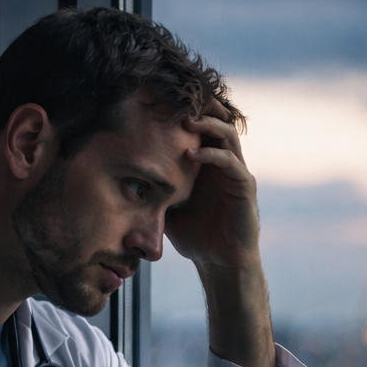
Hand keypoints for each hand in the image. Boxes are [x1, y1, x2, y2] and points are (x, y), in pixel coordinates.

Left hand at [164, 100, 259, 270]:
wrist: (220, 264)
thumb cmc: (195, 238)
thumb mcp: (168, 209)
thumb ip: (154, 191)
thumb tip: (122, 179)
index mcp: (208, 164)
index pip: (200, 129)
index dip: (185, 113)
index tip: (160, 104)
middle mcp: (224, 162)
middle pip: (217, 121)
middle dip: (199, 109)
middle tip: (175, 102)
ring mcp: (236, 172)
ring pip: (227, 134)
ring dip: (207, 125)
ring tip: (185, 121)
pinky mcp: (244, 186)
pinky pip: (231, 162)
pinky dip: (212, 154)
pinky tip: (191, 155)